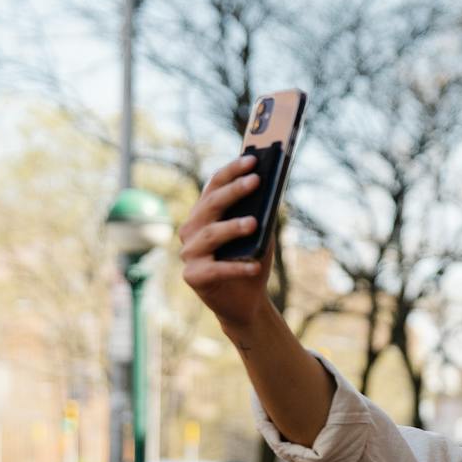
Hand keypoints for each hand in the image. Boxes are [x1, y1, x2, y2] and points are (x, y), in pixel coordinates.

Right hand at [179, 153, 272, 327]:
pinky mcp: (194, 277)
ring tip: (255, 223)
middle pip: (210, 206)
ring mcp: (189, 254)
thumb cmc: (251, 262)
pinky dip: (236, 268)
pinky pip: (216, 269)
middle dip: (233, 191)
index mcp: (204, 215)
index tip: (252, 159)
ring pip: (210, 235)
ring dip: (232, 227)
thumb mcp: (260, 236)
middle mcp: (191, 230)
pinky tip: (254, 265)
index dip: (231, 171)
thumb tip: (272, 192)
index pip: (213, 186)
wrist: (245, 302)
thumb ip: (262, 216)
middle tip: (256, 181)